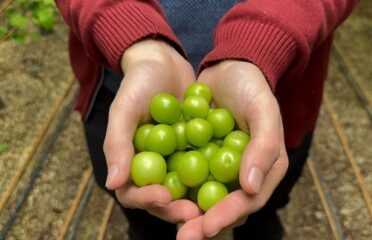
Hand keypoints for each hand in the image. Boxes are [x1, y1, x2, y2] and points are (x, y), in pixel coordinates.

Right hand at [103, 39, 200, 222]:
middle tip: (196, 212)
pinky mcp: (196, 150)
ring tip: (215, 203)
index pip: (133, 192)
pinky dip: (215, 174)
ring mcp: (176, 160)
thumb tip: (113, 183)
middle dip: (177, 208)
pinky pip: (205, 166)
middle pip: (162, 198)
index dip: (146, 199)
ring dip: (199, 198)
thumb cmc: (138, 83)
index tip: (163, 196)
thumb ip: (117, 143)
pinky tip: (231, 177)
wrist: (163, 62)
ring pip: (186, 188)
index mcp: (131, 162)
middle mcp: (154, 167)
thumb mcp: (124, 109)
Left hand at [177, 60, 288, 238]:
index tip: (207, 226)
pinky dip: (174, 186)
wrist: (228, 67)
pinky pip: (186, 177)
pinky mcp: (199, 157)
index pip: (248, 201)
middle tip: (183, 236)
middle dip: (202, 224)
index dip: (228, 215)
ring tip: (166, 216)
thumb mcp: (264, 111)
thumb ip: (263, 147)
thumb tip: (250, 188)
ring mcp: (219, 168)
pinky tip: (156, 193)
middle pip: (223, 207)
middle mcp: (241, 175)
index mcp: (264, 169)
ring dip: (185, 211)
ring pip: (202, 197)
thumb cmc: (251, 87)